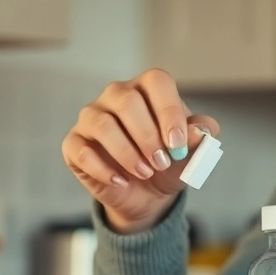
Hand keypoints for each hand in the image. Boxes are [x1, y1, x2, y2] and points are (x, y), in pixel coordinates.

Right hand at [61, 69, 218, 232]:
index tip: (178, 144)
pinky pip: (82, 151)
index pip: (157, 82)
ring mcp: (91, 117)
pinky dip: (104, 170)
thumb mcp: (190, 154)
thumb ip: (199, 139)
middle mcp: (116, 95)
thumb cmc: (169, 162)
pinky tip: (121, 182)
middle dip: (148, 136)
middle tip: (163, 162)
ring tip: (145, 172)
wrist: (146, 193)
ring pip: (103, 125)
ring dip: (127, 153)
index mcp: (147, 88)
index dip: (169, 111)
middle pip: (127, 101)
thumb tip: (201, 131)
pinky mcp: (74, 143)